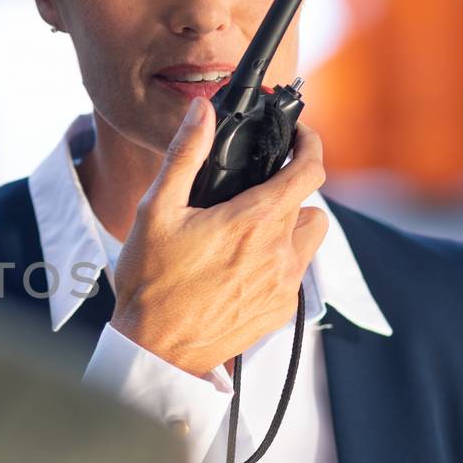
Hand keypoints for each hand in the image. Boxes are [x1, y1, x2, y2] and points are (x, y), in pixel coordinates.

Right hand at [108, 98, 328, 376]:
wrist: (155, 350)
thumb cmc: (151, 282)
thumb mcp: (156, 210)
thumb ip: (184, 155)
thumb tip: (200, 112)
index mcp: (255, 221)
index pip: (310, 170)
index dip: (310, 145)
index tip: (299, 137)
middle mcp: (280, 253)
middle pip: (311, 206)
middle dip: (289, 194)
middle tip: (252, 198)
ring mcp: (283, 286)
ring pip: (309, 242)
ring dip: (290, 230)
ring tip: (248, 236)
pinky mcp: (280, 312)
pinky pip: (294, 276)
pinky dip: (277, 264)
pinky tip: (240, 270)